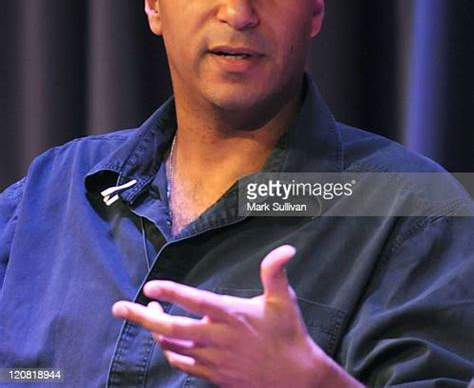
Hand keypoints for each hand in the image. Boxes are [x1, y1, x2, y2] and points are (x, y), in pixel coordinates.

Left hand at [112, 245, 360, 386]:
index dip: (172, 293)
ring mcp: (213, 359)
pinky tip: (165, 341)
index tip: (150, 286)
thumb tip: (287, 249)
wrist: (295, 379)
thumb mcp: (283, 300)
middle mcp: (217, 338)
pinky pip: (182, 364)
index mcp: (231, 315)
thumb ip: (275, 272)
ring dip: (154, 331)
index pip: (196, 301)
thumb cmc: (288, 334)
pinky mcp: (213, 376)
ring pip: (172, 347)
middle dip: (142, 317)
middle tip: (119, 308)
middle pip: (172, 328)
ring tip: (146, 313)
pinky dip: (169, 351)